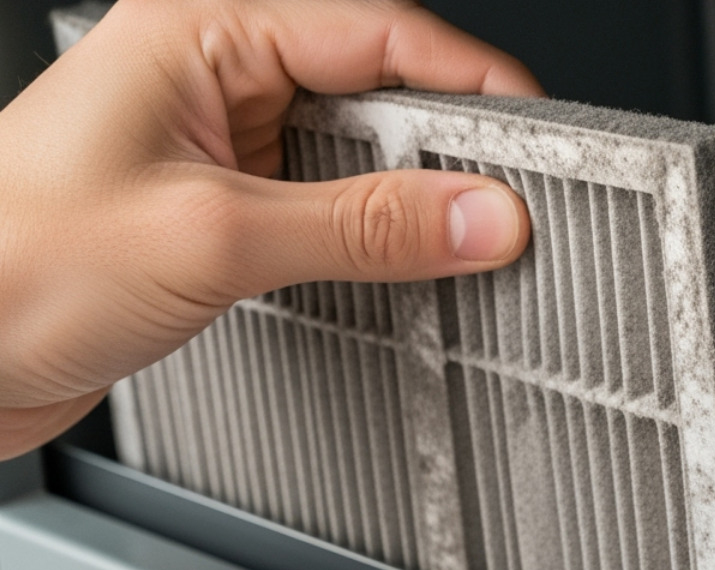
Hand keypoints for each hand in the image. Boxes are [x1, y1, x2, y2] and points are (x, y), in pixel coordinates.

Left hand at [0, 0, 539, 458]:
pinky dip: (372, 240)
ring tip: (461, 243)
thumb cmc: (13, 266)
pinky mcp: (220, 212)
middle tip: (507, 204)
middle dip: (447, 148)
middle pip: (376, 90)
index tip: (539, 137)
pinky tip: (399, 268)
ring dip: (408, 202)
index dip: (470, 81)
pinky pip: (327, 210)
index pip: (378, 32)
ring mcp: (218, 147)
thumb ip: (363, 227)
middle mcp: (213, 78)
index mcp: (200, 32)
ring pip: (356, 155)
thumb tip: (479, 216)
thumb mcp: (215, 237)